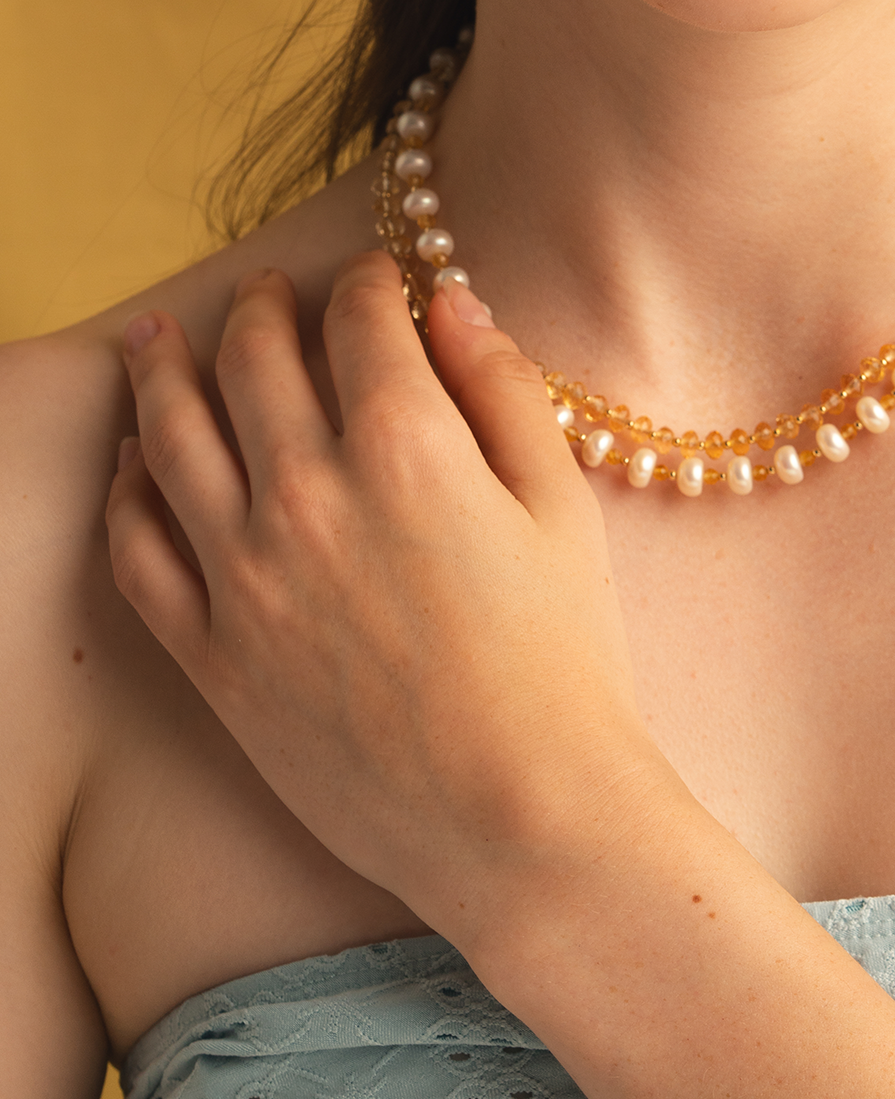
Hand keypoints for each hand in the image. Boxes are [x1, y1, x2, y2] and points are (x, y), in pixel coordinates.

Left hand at [105, 254, 671, 941]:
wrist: (519, 818)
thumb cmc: (564, 663)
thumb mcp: (560, 504)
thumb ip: (503, 388)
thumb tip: (451, 302)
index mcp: (405, 444)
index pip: (360, 319)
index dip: (366, 282)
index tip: (373, 280)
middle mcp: (308, 493)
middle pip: (253, 360)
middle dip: (260, 308)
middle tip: (266, 292)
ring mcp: (247, 576)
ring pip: (173, 438)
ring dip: (162, 371)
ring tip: (154, 337)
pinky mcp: (213, 655)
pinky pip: (139, 552)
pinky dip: (127, 492)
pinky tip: (133, 460)